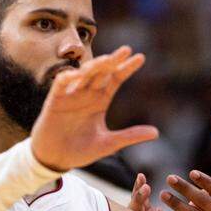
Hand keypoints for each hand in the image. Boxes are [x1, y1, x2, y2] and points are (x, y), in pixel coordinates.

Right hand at [31, 46, 158, 171]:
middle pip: (102, 72)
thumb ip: (130, 136)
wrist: (55, 159)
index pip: (115, 79)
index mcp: (100, 101)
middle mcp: (87, 94)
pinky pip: (61, 84)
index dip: (127, 69)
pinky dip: (68, 77)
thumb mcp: (108, 144)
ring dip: (94, 66)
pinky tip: (77, 73)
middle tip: (125, 50)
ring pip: (84, 74)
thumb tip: (156, 133)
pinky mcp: (55, 101)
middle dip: (113, 60)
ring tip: (106, 60)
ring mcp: (71, 96)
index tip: (140, 57)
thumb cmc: (80, 151)